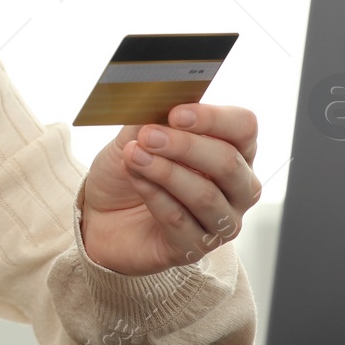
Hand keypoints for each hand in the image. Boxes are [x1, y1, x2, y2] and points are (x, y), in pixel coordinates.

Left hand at [79, 103, 260, 276]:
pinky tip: (134, 178)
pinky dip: (153, 194)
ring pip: (204, 195)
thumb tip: (158, 97)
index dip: (213, 118)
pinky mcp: (194, 248)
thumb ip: (151, 117)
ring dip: (165, 171)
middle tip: (148, 135)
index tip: (176, 113)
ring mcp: (220, 222)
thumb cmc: (130, 168)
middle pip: (228, 163)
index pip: (243, 128)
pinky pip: (179, 220)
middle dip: (185, 146)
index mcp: (233, 150)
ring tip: (132, 155)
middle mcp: (237, 188)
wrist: (101, 213)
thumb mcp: (135, 135)